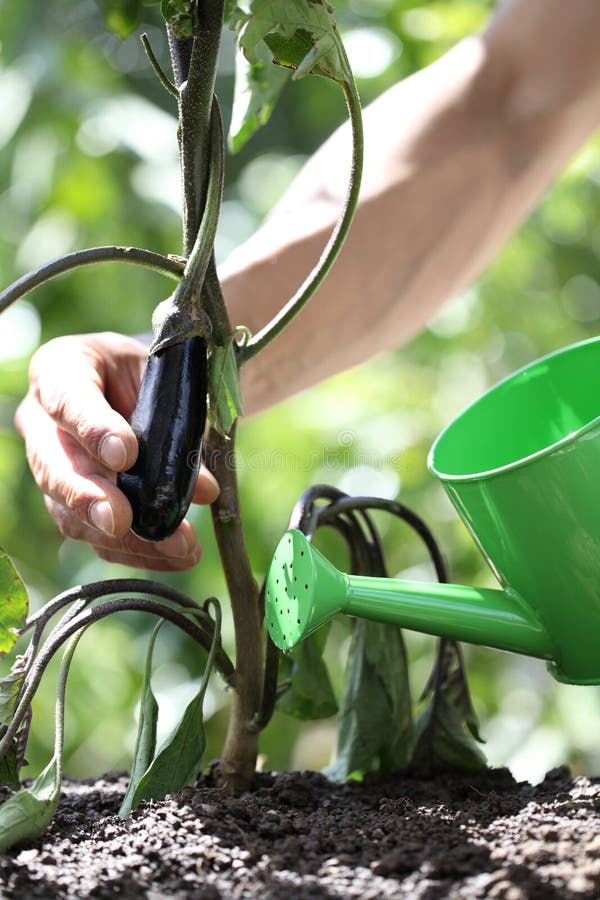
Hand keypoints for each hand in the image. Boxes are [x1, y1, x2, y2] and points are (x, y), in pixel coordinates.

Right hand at [15, 332, 218, 570]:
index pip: (66, 399)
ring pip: (68, 511)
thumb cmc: (148, 371)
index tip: (125, 456)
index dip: (92, 430)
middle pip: (53, 466)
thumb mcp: (164, 378)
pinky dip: (134, 551)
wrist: (139, 382)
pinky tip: (173, 557)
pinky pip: (93, 536)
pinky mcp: (69, 504)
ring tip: (176, 547)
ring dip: (122, 537)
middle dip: (88, 498)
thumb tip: (202, 490)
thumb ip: (178, 424)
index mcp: (61, 370)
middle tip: (121, 520)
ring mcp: (51, 466)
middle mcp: (42, 422)